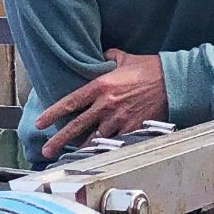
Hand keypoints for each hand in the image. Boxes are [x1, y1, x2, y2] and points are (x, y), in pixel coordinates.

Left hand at [37, 49, 166, 160]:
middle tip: (46, 150)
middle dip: (59, 141)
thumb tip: (99, 56)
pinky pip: (114, 142)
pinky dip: (104, 148)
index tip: (40, 124)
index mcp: (100, 86)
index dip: (52, 114)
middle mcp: (106, 105)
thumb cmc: (149, 68)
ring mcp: (119, 119)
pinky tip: (97, 154)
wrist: (173, 82)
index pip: (70, 102)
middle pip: (77, 127)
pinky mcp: (132, 129)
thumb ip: (107, 57)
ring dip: (81, 148)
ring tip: (69, 156)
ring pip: (94, 139)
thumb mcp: (123, 57)